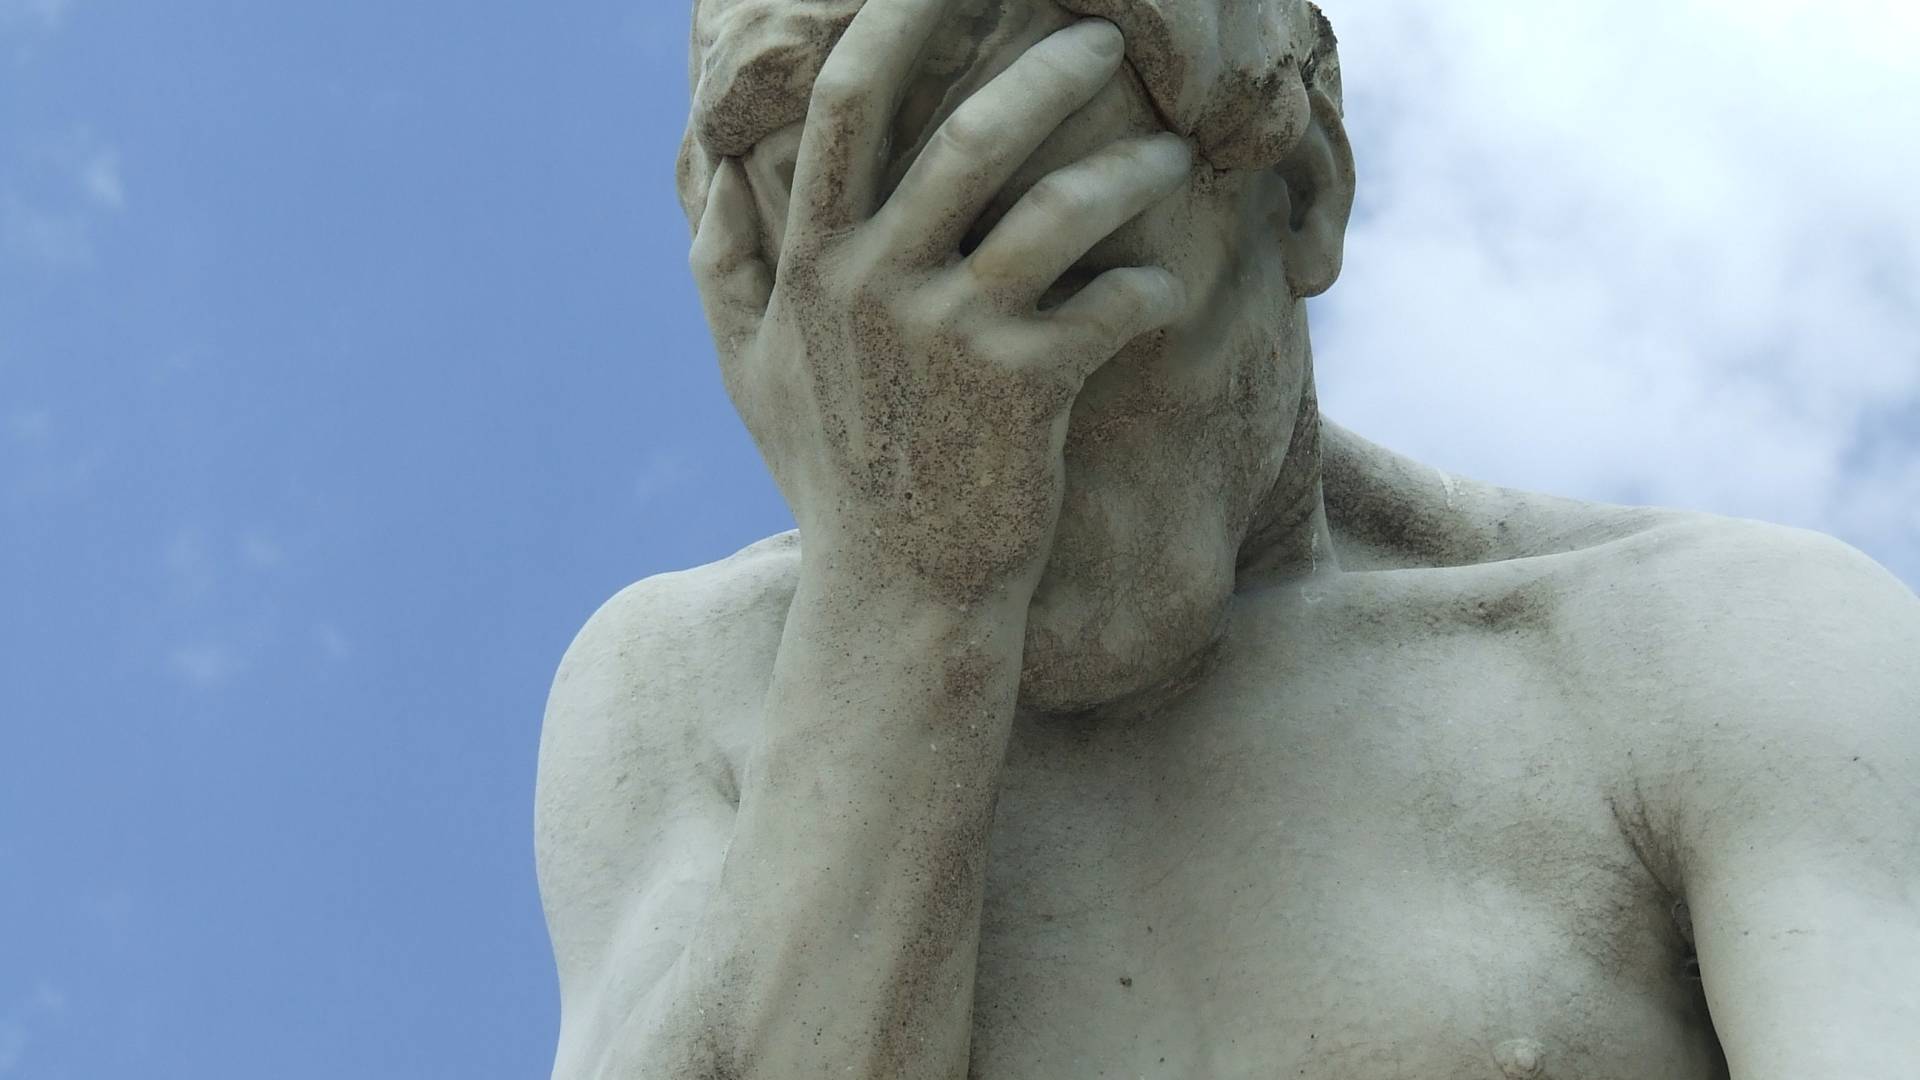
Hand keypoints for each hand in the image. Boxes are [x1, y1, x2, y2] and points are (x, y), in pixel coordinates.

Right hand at [691, 0, 1192, 605]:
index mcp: (813, 261)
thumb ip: (722, 264)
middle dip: (1052, 65)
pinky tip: (1165, 281)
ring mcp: (952, 339)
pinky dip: (1152, 280)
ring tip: (1174, 151)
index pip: (851, 100)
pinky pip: (1113, 302)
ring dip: (1130, 164)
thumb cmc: (834, 473)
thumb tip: (705, 168)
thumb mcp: (752, 372)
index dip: (904, 13)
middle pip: (972, 132)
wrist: (899, 597)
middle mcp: (875, 285)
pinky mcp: (1027, 391)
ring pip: (1058, 208)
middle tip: (1108, 36)